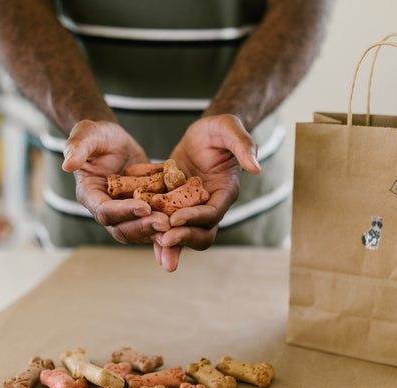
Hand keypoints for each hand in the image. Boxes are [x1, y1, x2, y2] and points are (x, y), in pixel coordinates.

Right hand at [62, 120, 170, 242]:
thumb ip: (77, 147)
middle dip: (143, 227)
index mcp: (90, 195)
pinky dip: (165, 228)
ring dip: (156, 232)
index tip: (144, 207)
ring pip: (138, 232)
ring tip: (176, 225)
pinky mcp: (141, 212)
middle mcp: (106, 209)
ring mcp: (124, 214)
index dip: (123, 212)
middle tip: (165, 223)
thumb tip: (68, 164)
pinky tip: (182, 225)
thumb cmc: (98, 136)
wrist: (114, 142)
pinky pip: (152, 225)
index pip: (104, 211)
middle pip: (122, 229)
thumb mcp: (87, 134)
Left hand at [153, 114, 260, 271]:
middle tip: (163, 239)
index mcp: (225, 192)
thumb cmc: (220, 130)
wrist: (204, 133)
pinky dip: (156, 231)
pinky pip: (167, 223)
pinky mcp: (176, 205)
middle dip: (184, 238)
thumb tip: (256, 168)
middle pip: (202, 233)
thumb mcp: (230, 128)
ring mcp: (192, 208)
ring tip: (155, 249)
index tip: (176, 219)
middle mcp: (210, 205)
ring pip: (184, 234)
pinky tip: (141, 235)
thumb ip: (244, 145)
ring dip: (170, 245)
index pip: (213, 213)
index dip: (195, 218)